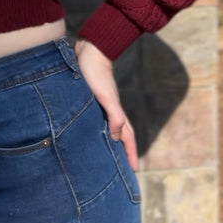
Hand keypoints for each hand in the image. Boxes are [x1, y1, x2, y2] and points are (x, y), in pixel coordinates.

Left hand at [75, 37, 138, 171]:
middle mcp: (110, 109)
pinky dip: (97, 129)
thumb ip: (113, 115)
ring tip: (105, 156)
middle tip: (121, 170)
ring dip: (109, 141)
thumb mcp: (104, 96)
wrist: (88, 50)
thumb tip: (118, 137)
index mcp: (115, 111)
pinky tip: (89, 132)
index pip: (127, 137)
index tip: (134, 171)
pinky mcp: (90, 98)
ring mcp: (101, 104)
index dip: (130, 154)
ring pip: (108, 127)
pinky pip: (97, 119)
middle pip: (120, 135)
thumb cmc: (94, 72)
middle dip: (122, 152)